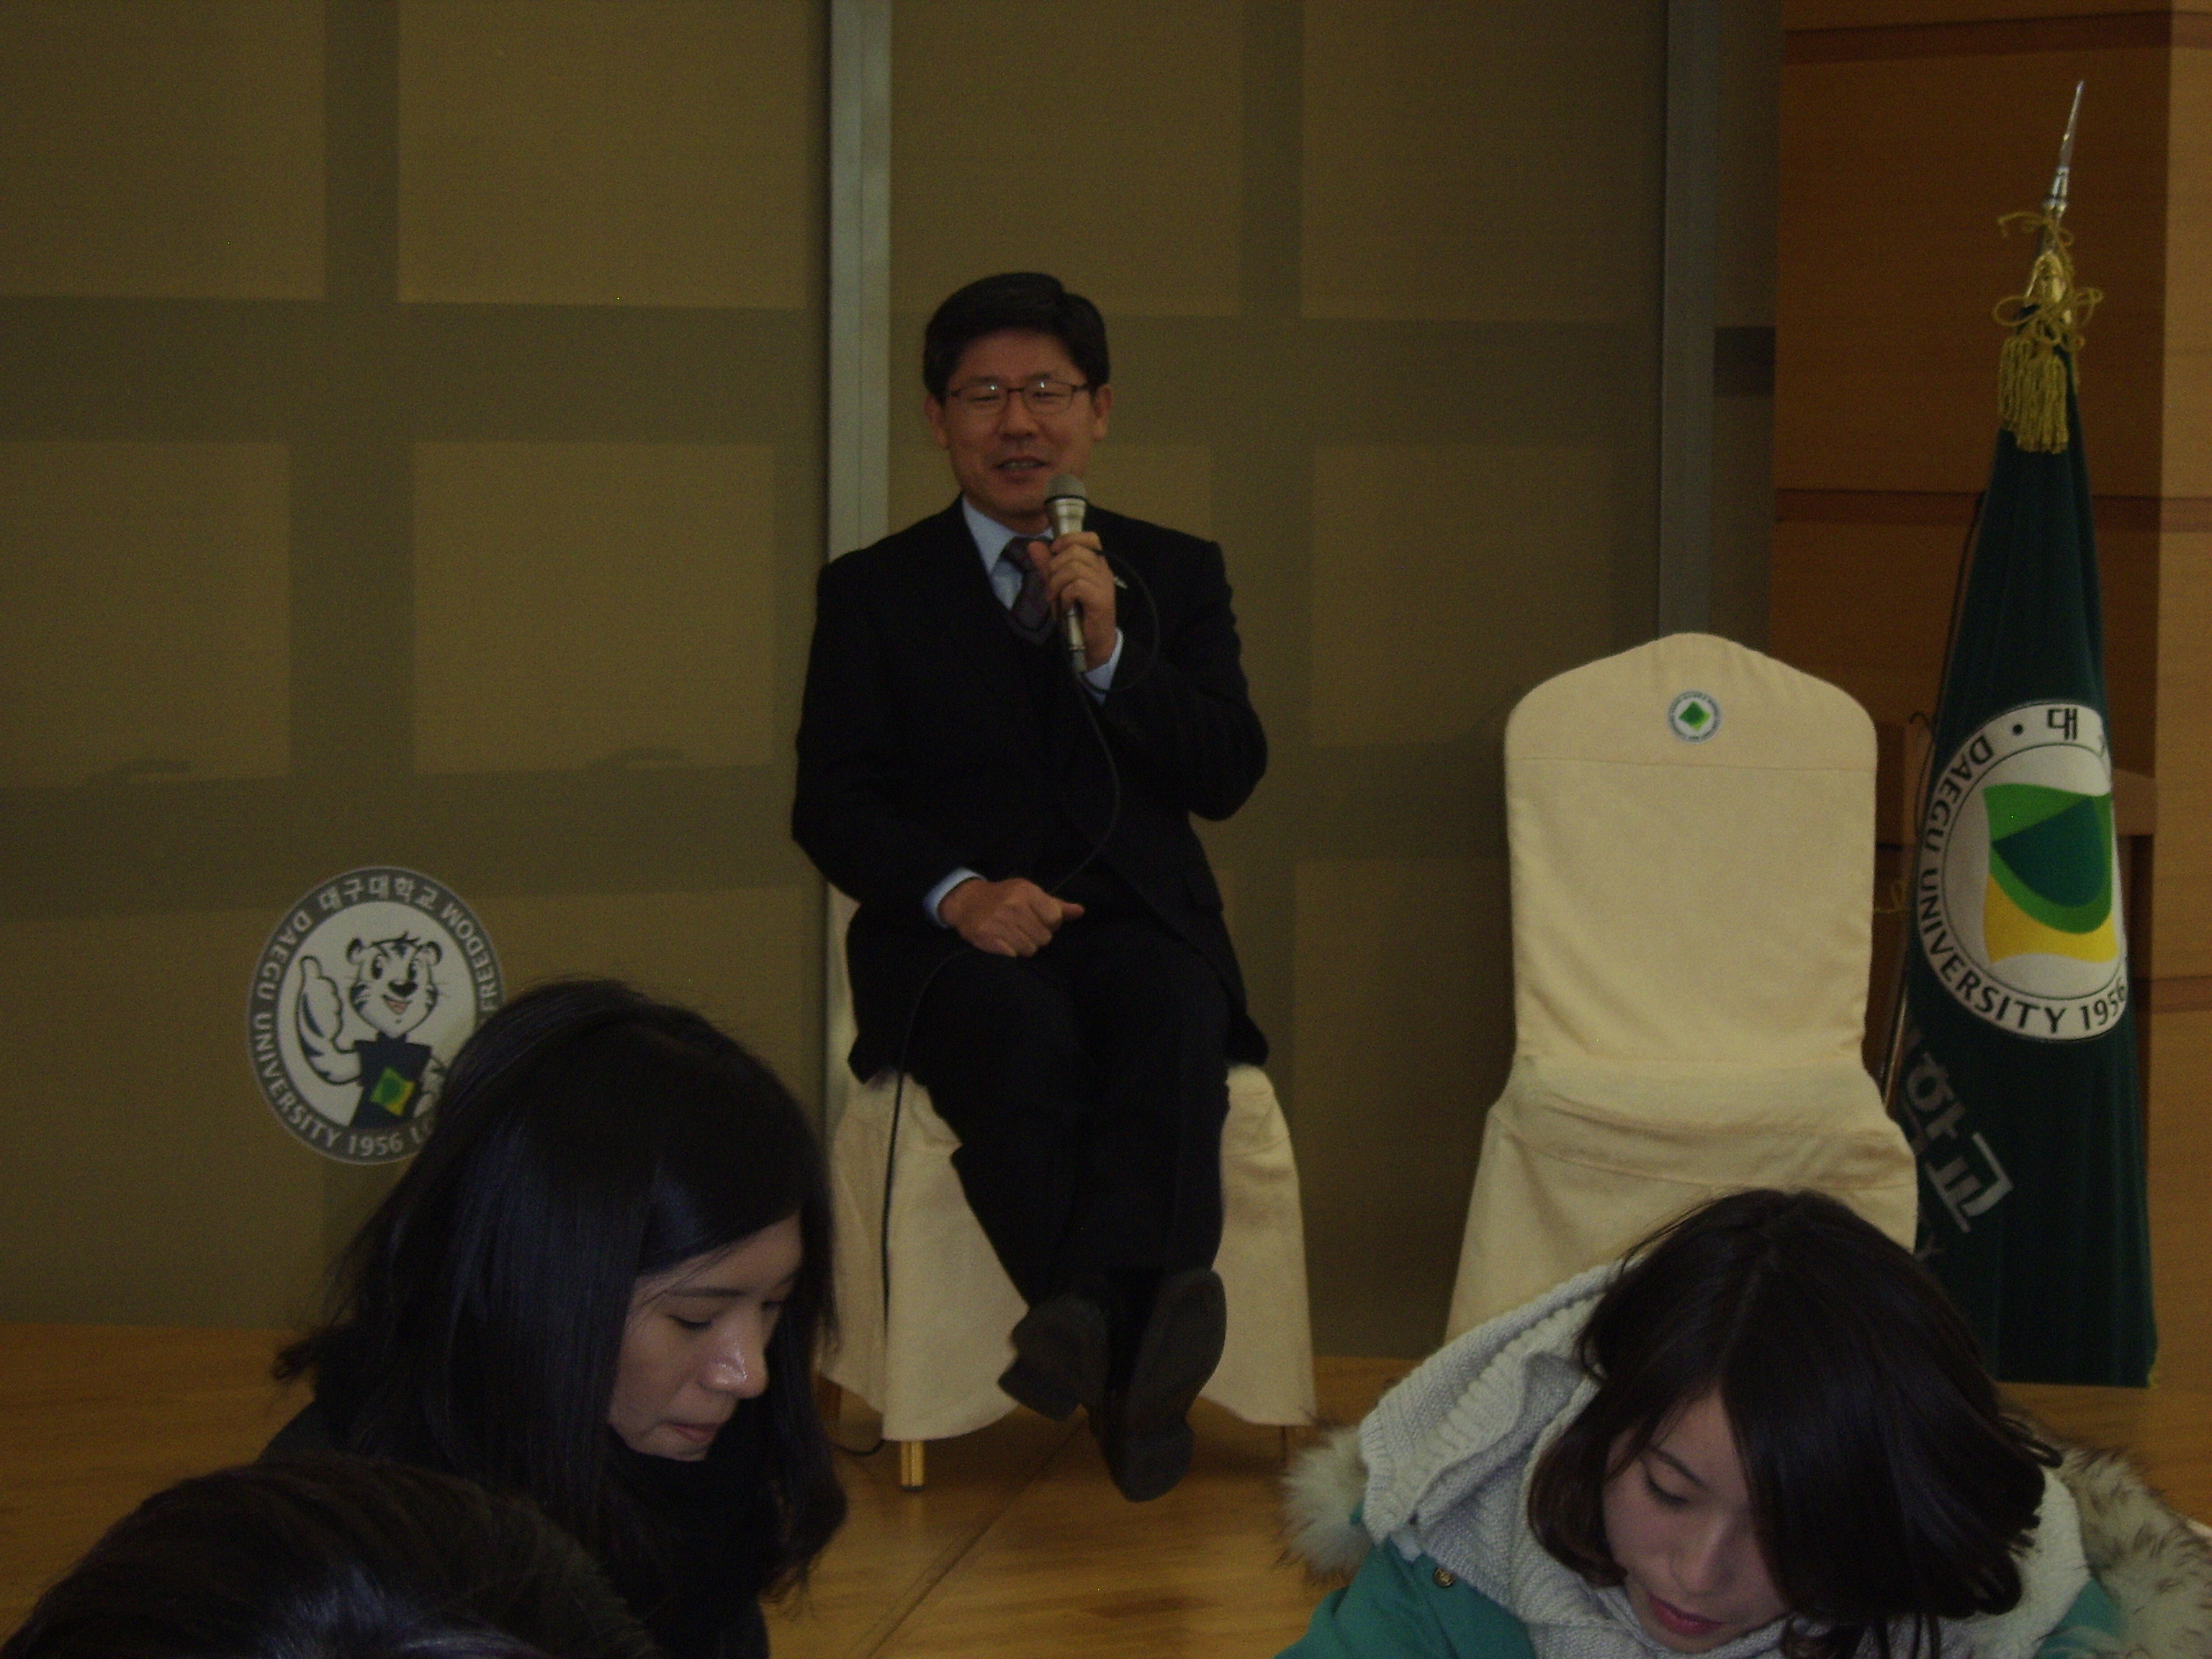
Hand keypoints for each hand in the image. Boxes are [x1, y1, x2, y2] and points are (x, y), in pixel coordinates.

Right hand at [939, 876, 1083, 956]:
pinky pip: (1013, 955)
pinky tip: (1003, 942)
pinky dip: (1010, 952)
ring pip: (1029, 949)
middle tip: (1024, 929)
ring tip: (1013, 936)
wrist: (966, 901)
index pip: (1055, 919)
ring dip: (1024, 946)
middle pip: (1044, 938)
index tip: (1039, 921)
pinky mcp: (986, 937)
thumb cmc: (1004, 897)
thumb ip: (1056, 904)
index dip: (1050, 925)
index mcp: (1027, 892)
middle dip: (1037, 937)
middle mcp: (1013, 905)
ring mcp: (998, 922)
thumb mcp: (1029, 893)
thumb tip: (1080, 911)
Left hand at [1027, 532, 1116, 669]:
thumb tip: (1033, 544)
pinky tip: (1066, 607)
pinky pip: (1077, 586)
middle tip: (1052, 585)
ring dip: (1057, 583)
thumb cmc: (1077, 614)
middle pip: (1076, 551)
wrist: (1094, 643)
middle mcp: (1103, 571)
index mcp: (1096, 564)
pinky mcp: (1101, 600)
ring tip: (1056, 598)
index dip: (1068, 540)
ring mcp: (1104, 585)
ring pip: (1074, 568)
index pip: (1090, 537)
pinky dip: (1065, 596)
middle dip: (1056, 566)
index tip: (1054, 553)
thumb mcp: (1058, 586)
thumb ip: (1047, 565)